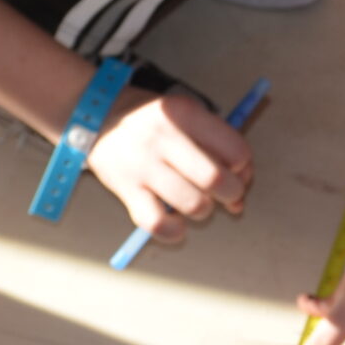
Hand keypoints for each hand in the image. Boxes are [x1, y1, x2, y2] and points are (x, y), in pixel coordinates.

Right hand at [85, 87, 252, 243]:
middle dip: (231, 194)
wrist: (99, 116)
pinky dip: (173, 231)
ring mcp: (144, 164)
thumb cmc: (153, 121)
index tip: (238, 173)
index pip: (235, 150)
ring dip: (203, 210)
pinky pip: (157, 222)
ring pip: (193, 204)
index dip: (245, 169)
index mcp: (186, 113)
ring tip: (196, 202)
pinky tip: (176, 224)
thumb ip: (218, 147)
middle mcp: (165, 137)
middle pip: (216, 179)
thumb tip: (240, 195)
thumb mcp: (187, 114)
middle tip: (226, 195)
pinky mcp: (126, 188)